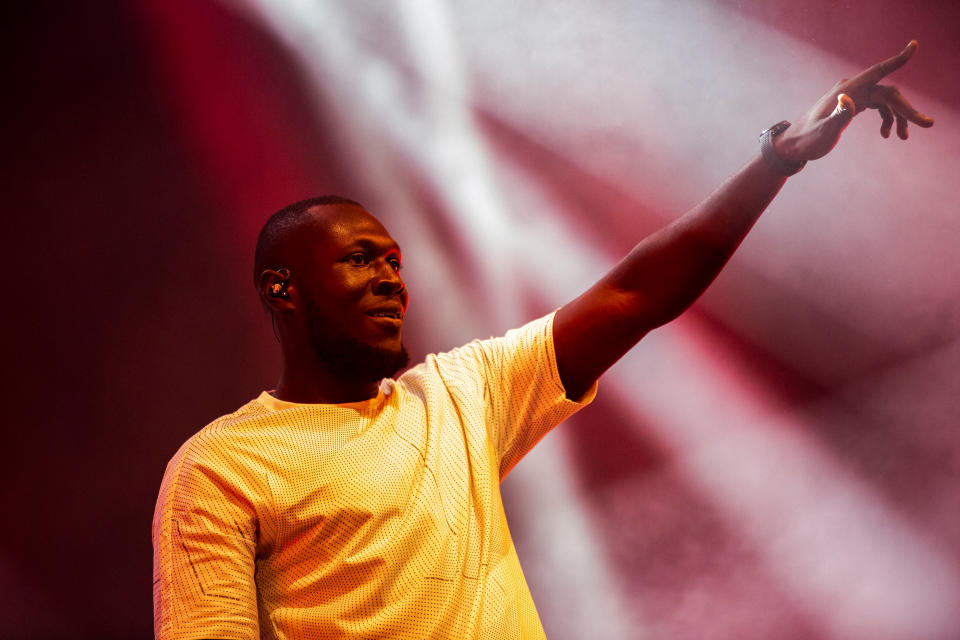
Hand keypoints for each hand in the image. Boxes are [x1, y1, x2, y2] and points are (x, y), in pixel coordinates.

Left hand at [775, 40, 933, 163]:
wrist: (793, 145)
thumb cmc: (807, 140)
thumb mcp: (824, 132)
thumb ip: (838, 116)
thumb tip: (848, 99)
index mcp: (846, 90)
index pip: (877, 71)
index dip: (896, 60)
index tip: (914, 46)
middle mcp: (851, 89)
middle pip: (887, 92)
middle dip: (907, 108)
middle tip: (925, 124)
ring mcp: (852, 96)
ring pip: (885, 100)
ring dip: (898, 117)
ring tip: (904, 137)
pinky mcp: (852, 104)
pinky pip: (878, 106)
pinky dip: (887, 118)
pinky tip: (887, 134)